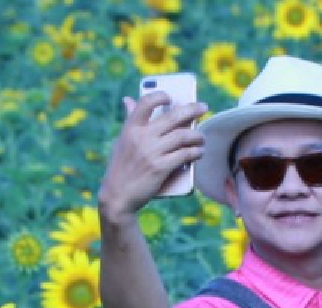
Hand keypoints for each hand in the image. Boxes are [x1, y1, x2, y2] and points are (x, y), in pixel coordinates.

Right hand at [97, 92, 206, 222]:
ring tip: (201, 138)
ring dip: (197, 135)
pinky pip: (185, 155)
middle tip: (203, 107)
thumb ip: (129, 121)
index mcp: (130, 128)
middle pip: (173, 116)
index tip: (171, 97)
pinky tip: (199, 152)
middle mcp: (142, 137)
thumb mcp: (121, 141)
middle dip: (193, 109)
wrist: (117, 197)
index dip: (160, 96)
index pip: (146, 102)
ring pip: (183, 135)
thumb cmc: (120, 168)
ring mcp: (152, 152)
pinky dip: (196, 152)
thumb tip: (129, 100)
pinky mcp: (160, 168)